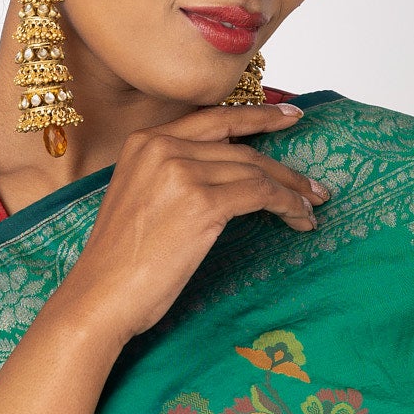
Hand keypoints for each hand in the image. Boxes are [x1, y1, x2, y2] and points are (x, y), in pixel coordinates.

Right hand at [56, 103, 328, 342]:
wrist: (99, 296)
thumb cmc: (119, 262)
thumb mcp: (141, 199)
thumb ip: (173, 176)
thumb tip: (227, 177)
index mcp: (144, 141)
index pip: (213, 120)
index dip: (258, 116)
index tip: (291, 117)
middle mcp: (162, 147)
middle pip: (241, 149)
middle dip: (284, 169)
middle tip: (314, 185)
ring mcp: (182, 172)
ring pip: (255, 171)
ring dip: (291, 191)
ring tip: (312, 208)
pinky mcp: (201, 203)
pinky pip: (260, 195)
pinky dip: (286, 206)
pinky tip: (299, 219)